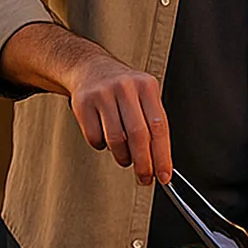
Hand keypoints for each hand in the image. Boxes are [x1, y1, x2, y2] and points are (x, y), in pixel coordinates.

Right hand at [64, 52, 172, 184]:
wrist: (91, 68)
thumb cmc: (124, 90)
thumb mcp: (144, 97)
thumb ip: (153, 125)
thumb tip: (160, 163)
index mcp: (147, 86)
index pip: (159, 127)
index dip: (162, 155)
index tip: (163, 175)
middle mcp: (126, 87)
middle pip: (138, 135)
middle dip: (143, 163)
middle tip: (145, 178)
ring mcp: (103, 94)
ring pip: (116, 139)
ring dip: (123, 157)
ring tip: (125, 157)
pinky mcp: (83, 103)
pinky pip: (95, 137)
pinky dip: (102, 146)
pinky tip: (105, 138)